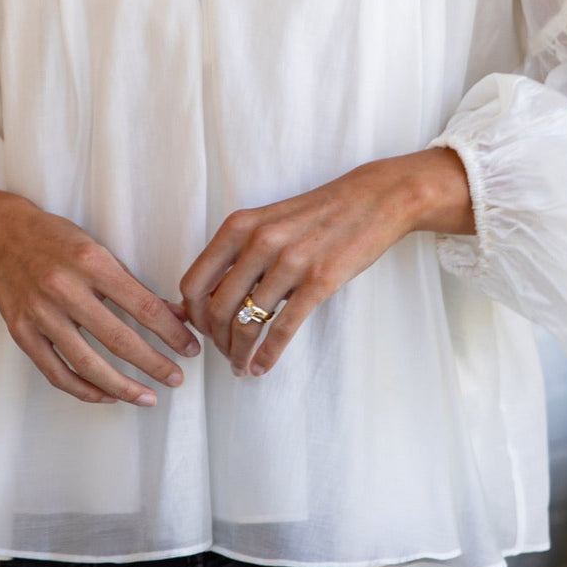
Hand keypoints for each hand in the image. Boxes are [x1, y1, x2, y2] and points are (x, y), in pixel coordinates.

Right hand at [0, 177, 200, 406]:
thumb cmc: (55, 237)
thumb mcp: (97, 248)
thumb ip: (132, 284)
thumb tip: (174, 315)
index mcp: (90, 261)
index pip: (141, 304)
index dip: (171, 331)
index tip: (191, 348)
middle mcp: (64, 288)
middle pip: (118, 339)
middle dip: (154, 364)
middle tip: (177, 379)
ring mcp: (39, 313)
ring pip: (87, 364)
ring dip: (123, 386)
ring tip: (148, 397)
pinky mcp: (21, 332)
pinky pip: (56, 372)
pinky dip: (84, 389)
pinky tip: (106, 395)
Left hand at [179, 148, 471, 377]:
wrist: (373, 200)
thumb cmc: (318, 214)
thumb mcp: (269, 221)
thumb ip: (239, 253)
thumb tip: (211, 297)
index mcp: (240, 226)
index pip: (195, 282)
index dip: (192, 315)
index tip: (201, 330)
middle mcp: (259, 242)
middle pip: (217, 308)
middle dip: (215, 340)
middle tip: (223, 353)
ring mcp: (290, 262)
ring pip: (246, 324)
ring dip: (238, 353)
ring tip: (241, 367)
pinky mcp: (319, 281)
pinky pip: (282, 329)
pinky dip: (267, 355)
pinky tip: (263, 367)